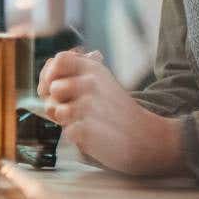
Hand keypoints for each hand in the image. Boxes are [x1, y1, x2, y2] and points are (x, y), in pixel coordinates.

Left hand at [38, 49, 185, 175]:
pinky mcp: (86, 129)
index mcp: (94, 68)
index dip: (49, 74)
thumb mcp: (102, 83)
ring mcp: (89, 106)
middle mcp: (91, 82)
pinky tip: (96, 134)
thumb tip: (48, 70)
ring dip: (67, 120)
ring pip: (56, 110)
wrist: (150, 139)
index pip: (58, 59)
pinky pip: (67, 131)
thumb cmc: (119, 112)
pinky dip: (78, 136)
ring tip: (89, 122)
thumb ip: (75, 75)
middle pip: (52, 87)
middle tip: (79, 110)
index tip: (53, 87)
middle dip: (57, 101)